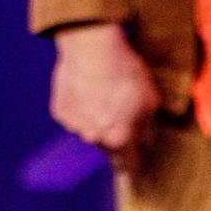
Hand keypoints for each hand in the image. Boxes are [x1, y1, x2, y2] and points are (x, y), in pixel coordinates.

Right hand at [47, 22, 157, 163]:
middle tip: (120, 111)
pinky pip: (72, 116)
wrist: (91, 45)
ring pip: (89, 131)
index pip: (128, 165)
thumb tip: (146, 143)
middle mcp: (94, 138)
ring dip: (95, 121)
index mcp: (119, 140)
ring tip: (102, 94)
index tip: (137, 155)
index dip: (135, 159)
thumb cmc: (124, 71)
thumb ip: (148, 129)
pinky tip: (85, 88)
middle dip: (115, 135)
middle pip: (107, 148)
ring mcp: (74, 125)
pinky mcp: (60, 110)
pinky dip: (79, 107)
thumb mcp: (151, 100)